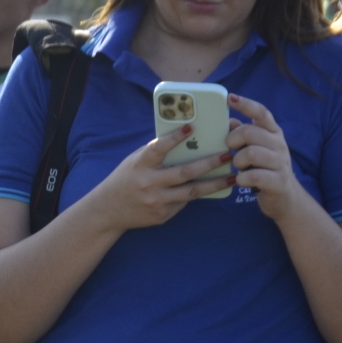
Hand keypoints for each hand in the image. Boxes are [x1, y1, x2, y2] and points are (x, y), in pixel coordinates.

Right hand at [79, 124, 233, 232]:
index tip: (191, 127)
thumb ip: (156, 154)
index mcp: (140, 165)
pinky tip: (212, 187)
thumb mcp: (136, 161)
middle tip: (228, 155)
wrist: (108, 211)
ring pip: (192, 192)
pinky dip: (197, 193)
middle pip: (184, 173)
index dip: (174, 138)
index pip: (158, 149)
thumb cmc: (126, 179)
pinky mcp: (163, 215)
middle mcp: (149, 184)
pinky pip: (184, 202)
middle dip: (209, 163)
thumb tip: (186, 140)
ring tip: (233, 177)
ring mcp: (157, 202)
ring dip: (215, 184)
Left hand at [225, 93, 318, 225]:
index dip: (245, 104)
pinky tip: (241, 181)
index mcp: (274, 133)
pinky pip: (253, 176)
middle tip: (231, 149)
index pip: (261, 113)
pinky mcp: (278, 182)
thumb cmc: (265, 171)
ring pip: (251, 153)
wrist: (286, 199)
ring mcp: (281, 163)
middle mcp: (279, 145)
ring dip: (238, 161)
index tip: (230, 98)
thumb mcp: (256, 150)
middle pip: (250, 132)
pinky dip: (242, 178)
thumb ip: (245, 135)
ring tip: (239, 168)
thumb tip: (230, 121)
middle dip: (234, 140)